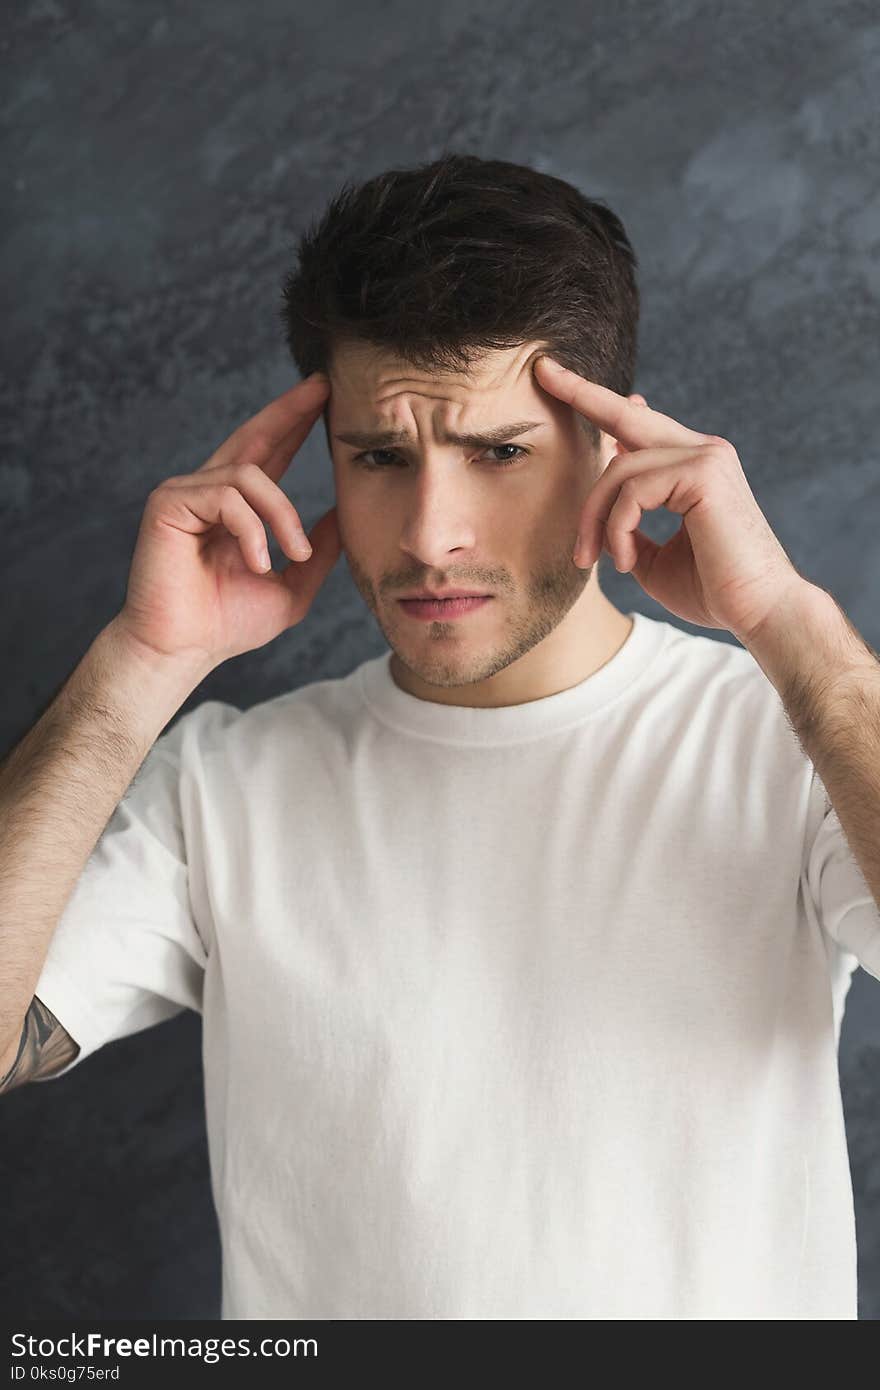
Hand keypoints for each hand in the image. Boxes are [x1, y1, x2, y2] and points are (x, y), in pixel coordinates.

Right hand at [116, 372, 340, 669]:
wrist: (184, 649)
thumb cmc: (227, 624)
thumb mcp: (292, 585)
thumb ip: (317, 550)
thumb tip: (346, 512)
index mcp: (235, 507)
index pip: (271, 453)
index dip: (296, 424)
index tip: (326, 398)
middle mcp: (208, 491)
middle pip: (254, 436)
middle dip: (290, 410)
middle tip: (323, 387)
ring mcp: (186, 493)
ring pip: (250, 476)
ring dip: (282, 516)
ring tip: (292, 555)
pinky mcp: (168, 502)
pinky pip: (227, 498)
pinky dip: (252, 530)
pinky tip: (257, 563)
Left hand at [532, 355, 809, 645]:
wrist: (761, 613)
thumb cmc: (712, 591)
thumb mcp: (653, 558)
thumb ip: (629, 527)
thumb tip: (607, 507)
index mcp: (694, 466)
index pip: (638, 425)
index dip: (600, 402)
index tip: (561, 379)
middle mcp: (702, 451)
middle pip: (626, 416)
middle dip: (581, 393)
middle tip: (542, 371)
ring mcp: (706, 457)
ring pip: (620, 470)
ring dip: (594, 519)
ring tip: (591, 558)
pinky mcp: (703, 473)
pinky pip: (632, 490)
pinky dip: (617, 529)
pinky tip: (625, 560)